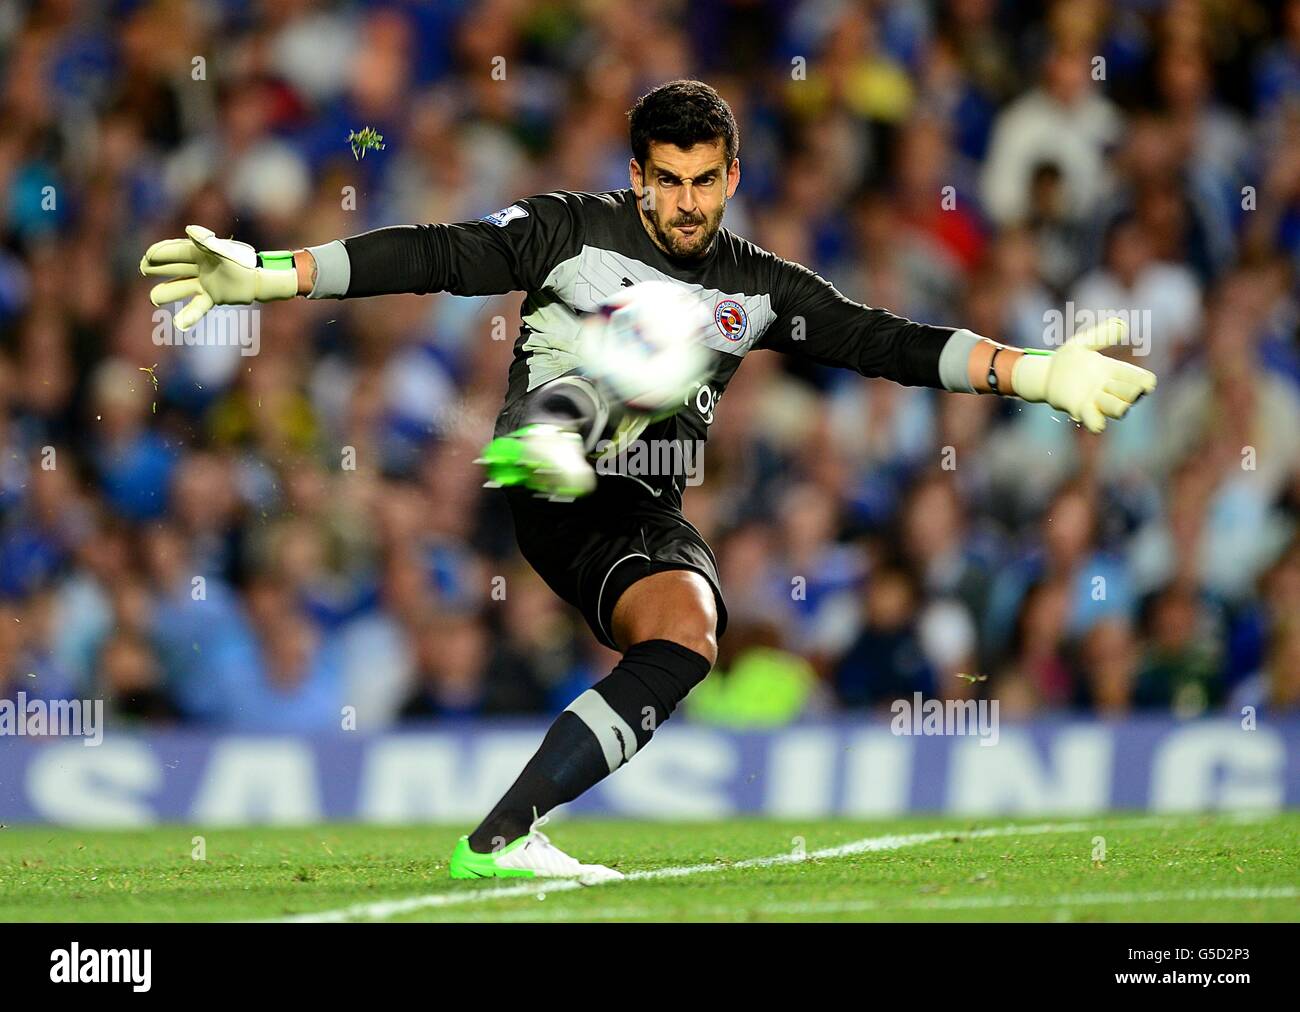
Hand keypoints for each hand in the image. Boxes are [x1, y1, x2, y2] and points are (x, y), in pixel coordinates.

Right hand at [140, 225, 297, 330]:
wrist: (259, 281)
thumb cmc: (242, 263)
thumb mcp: (224, 252)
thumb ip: (207, 242)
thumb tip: (188, 230)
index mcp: (200, 252)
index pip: (175, 251)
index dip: (161, 253)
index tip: (148, 256)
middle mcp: (199, 267)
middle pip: (172, 267)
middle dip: (157, 268)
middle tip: (143, 269)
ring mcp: (204, 282)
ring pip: (179, 287)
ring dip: (166, 293)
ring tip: (154, 299)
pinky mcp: (211, 297)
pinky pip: (196, 307)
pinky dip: (188, 316)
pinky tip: (178, 325)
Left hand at [1012, 318, 1156, 433]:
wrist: (1045, 374)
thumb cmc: (1067, 359)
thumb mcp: (1082, 343)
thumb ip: (1101, 334)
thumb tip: (1122, 325)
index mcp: (1114, 370)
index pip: (1138, 378)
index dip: (1145, 382)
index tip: (1147, 383)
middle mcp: (1109, 388)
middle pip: (1130, 395)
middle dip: (1130, 393)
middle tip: (1125, 389)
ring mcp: (1096, 401)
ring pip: (1117, 409)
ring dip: (1117, 407)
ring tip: (1115, 403)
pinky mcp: (1080, 410)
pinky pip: (1094, 420)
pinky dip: (1096, 422)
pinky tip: (1098, 424)